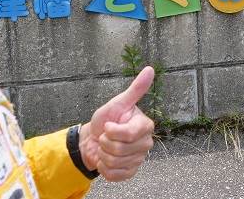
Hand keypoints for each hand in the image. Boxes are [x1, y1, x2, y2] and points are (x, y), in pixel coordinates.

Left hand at [79, 66, 155, 181]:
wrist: (92, 139)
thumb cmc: (106, 119)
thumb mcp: (118, 103)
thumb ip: (136, 89)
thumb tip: (150, 69)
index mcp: (145, 126)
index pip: (129, 134)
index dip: (112, 131)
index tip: (107, 126)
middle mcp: (146, 143)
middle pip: (120, 150)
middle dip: (105, 143)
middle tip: (105, 137)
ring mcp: (139, 159)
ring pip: (115, 163)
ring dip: (103, 155)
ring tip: (105, 148)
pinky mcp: (131, 172)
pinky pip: (114, 175)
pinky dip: (104, 168)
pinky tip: (106, 159)